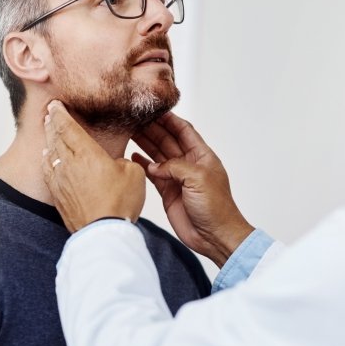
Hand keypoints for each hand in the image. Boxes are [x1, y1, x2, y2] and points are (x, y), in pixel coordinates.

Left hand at [42, 100, 145, 232]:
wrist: (103, 232)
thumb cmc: (120, 202)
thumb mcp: (133, 173)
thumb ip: (122, 161)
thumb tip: (114, 163)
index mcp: (88, 153)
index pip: (68, 127)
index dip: (60, 113)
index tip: (55, 104)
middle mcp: (69, 163)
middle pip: (56, 137)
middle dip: (52, 123)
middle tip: (49, 113)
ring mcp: (60, 180)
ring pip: (50, 154)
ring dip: (48, 140)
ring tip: (48, 132)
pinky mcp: (58, 195)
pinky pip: (48, 171)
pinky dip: (47, 160)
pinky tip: (47, 158)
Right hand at [133, 112, 253, 266]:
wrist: (215, 236)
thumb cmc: (216, 208)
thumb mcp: (198, 179)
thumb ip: (175, 167)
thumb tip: (155, 165)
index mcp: (202, 156)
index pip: (184, 131)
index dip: (170, 120)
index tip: (154, 109)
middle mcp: (189, 164)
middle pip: (168, 140)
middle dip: (152, 129)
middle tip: (134, 119)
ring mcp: (178, 178)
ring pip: (158, 155)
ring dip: (145, 144)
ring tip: (128, 132)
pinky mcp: (168, 192)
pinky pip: (153, 173)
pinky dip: (143, 164)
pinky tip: (132, 156)